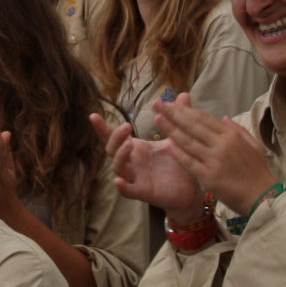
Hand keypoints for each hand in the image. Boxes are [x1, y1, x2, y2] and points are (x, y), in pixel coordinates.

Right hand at [89, 110, 205, 219]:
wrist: (192, 188)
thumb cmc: (179, 162)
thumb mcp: (178, 137)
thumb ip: (178, 117)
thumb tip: (183, 94)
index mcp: (137, 148)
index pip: (114, 137)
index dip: (102, 128)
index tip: (93, 115)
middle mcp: (133, 162)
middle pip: (112, 149)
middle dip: (115, 137)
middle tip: (126, 126)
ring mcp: (136, 177)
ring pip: (118, 167)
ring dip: (119, 155)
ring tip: (129, 144)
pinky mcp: (144, 192)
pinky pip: (128, 191)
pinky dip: (122, 187)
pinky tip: (117, 181)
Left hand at [154, 97, 280, 216]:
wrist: (263, 197)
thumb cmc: (259, 172)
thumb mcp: (254, 145)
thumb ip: (238, 129)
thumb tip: (223, 117)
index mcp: (231, 135)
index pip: (203, 118)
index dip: (185, 110)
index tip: (171, 103)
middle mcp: (222, 144)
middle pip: (192, 125)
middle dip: (173, 113)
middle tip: (157, 103)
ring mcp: (215, 160)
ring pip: (188, 141)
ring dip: (171, 129)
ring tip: (157, 118)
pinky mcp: (209, 177)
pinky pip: (190, 162)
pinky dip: (178, 152)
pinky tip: (167, 144)